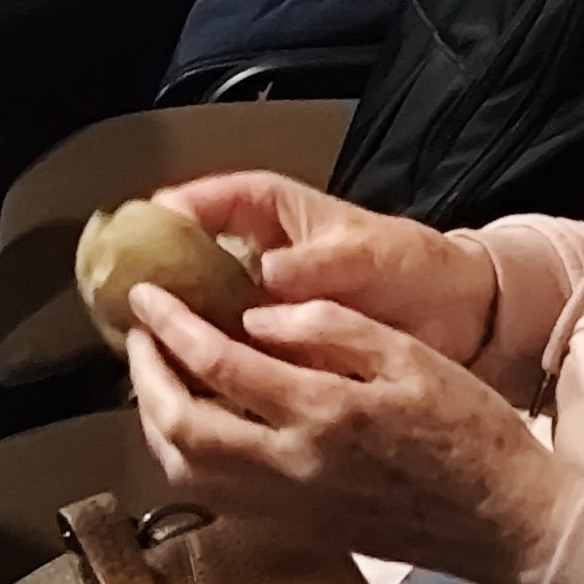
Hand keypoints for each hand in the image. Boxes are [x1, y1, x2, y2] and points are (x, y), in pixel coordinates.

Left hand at [129, 286, 582, 583]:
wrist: (505, 522)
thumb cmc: (471, 432)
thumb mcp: (412, 356)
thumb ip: (330, 328)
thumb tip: (255, 316)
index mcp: (324, 414)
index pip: (217, 364)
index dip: (170, 326)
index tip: (147, 297)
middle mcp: (293, 468)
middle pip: (180, 428)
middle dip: (145, 377)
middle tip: (139, 336)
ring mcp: (289, 508)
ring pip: (187, 472)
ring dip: (156, 423)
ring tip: (157, 378)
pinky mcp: (295, 531)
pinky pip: (215, 497)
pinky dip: (186, 459)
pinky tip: (195, 427)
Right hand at [158, 174, 498, 367]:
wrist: (458, 319)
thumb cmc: (415, 268)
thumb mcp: (369, 256)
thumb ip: (320, 264)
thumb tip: (268, 276)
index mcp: (275, 213)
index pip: (210, 199)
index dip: (171, 212)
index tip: (138, 232)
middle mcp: (257, 255)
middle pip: (188, 256)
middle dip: (156, 276)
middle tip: (125, 300)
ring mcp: (262, 304)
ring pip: (201, 307)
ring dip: (175, 325)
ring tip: (143, 345)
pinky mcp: (272, 347)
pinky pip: (227, 352)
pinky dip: (207, 365)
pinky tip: (188, 384)